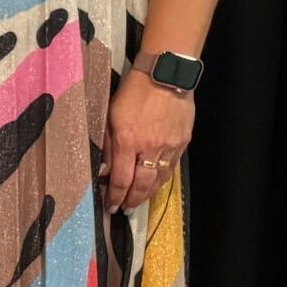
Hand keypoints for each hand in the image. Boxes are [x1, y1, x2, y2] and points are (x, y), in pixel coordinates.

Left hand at [102, 67, 194, 211]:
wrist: (165, 76)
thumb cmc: (133, 92)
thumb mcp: (110, 116)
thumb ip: (107, 144)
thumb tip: (104, 168)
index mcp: (128, 141)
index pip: (121, 179)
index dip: (115, 197)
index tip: (110, 206)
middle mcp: (149, 148)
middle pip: (142, 185)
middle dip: (132, 201)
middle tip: (125, 210)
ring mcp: (169, 147)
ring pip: (159, 180)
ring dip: (148, 194)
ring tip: (138, 201)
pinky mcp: (182, 142)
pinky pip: (171, 168)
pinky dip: (162, 179)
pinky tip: (155, 184)